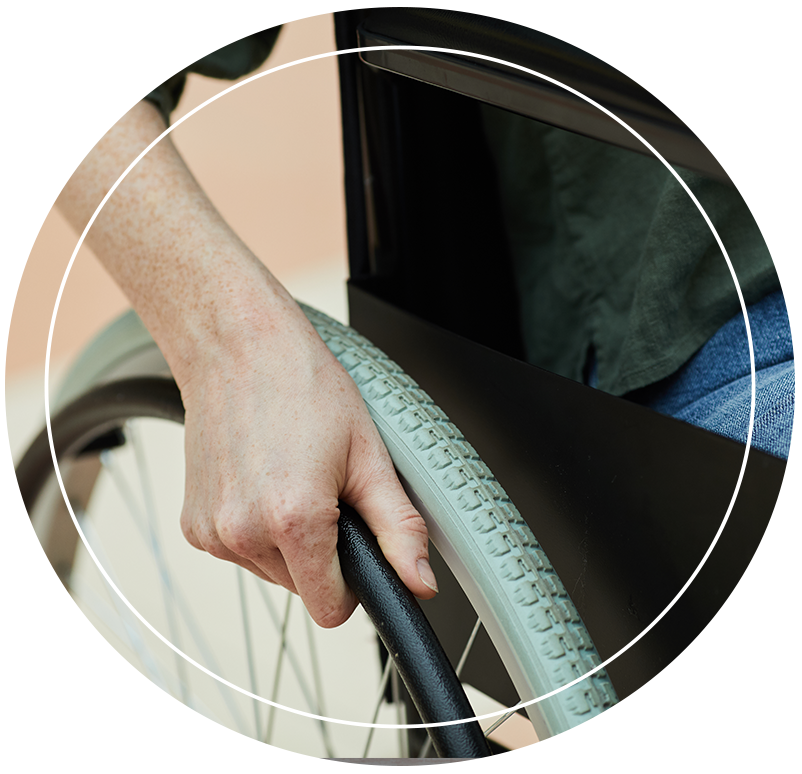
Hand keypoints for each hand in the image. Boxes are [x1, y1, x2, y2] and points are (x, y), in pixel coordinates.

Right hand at [177, 302, 437, 627]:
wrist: (237, 348)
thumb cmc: (302, 386)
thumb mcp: (368, 456)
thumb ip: (398, 529)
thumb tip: (419, 582)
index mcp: (293, 521)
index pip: (330, 610)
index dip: (352, 584)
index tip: (353, 547)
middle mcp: (243, 534)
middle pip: (302, 588)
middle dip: (320, 552)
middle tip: (321, 489)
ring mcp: (212, 532)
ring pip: (271, 571)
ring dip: (287, 540)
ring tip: (290, 478)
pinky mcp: (192, 525)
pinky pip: (240, 551)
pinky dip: (256, 529)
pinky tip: (261, 481)